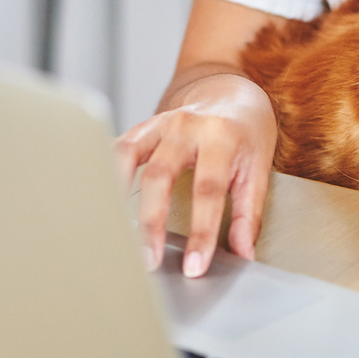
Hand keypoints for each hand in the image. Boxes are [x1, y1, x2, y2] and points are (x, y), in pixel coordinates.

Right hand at [115, 71, 275, 278]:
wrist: (228, 91)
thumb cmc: (246, 131)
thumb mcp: (259, 167)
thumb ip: (249, 212)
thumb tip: (243, 253)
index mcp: (221, 137)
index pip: (208, 191)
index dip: (201, 232)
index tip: (195, 267)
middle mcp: (186, 127)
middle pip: (160, 175)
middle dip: (151, 222)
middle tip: (148, 260)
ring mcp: (159, 124)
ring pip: (128, 156)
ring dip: (117, 195)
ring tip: (113, 232)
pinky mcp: (142, 127)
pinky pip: (117, 147)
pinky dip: (105, 172)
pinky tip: (99, 199)